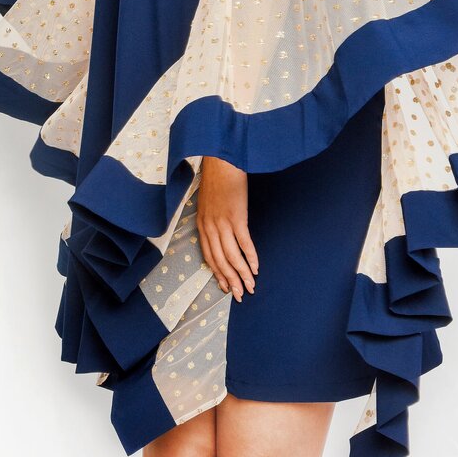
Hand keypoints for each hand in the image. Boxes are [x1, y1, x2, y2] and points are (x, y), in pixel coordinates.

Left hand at [197, 155, 258, 301]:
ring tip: (250, 286)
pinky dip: (250, 257)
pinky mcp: (237, 217)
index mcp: (202, 225)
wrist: (222, 161)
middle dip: (230, 280)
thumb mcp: (209, 202)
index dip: (218, 273)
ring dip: (241, 274)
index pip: (209, 256)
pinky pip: (244, 242)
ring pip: (232, 256)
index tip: (225, 286)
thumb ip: (212, 219)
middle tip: (238, 295)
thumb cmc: (218, 179)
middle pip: (220, 261)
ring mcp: (223, 223)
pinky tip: (255, 267)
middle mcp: (210, 227)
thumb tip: (221, 232)